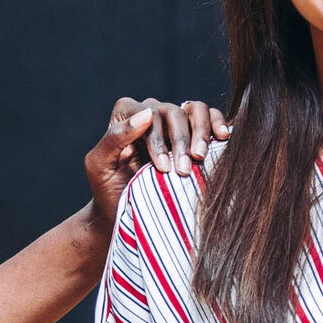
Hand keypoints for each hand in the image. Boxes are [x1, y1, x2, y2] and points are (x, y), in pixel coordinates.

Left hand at [82, 97, 232, 223]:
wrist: (125, 213)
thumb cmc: (108, 190)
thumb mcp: (99, 165)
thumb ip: (114, 137)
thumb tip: (146, 114)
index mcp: (127, 116)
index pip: (148, 113)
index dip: (158, 139)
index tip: (163, 167)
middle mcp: (152, 113)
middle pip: (173, 112)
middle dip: (179, 142)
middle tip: (183, 171)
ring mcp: (174, 123)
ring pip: (194, 110)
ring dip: (200, 132)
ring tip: (200, 157)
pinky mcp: (195, 134)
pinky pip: (210, 116)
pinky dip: (218, 123)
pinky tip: (222, 137)